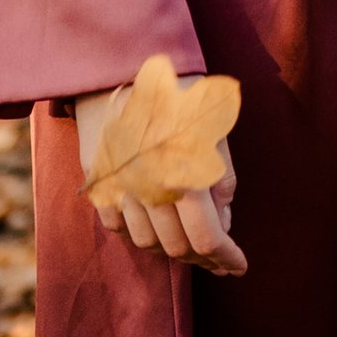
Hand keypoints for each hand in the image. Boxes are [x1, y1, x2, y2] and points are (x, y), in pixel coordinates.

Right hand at [76, 82, 247, 275]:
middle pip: (176, 247)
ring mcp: (119, 188)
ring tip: (190, 243)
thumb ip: (223, 180)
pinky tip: (157, 228)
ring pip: (147, 243)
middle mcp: (149, 186)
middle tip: (220, 259)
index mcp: (183, 172)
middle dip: (203, 258)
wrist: (120, 70)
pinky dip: (140, 234)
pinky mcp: (98, 185)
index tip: (239, 266)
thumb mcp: (215, 131)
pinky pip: (120, 228)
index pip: (205, 237)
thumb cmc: (178, 97)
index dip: (225, 257)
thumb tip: (224, 224)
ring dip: (172, 249)